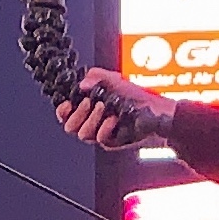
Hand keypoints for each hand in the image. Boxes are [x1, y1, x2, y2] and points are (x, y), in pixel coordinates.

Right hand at [53, 69, 176, 149]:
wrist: (156, 111)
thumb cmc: (135, 95)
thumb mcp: (114, 80)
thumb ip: (97, 77)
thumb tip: (81, 84)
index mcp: (87, 107)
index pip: (65, 114)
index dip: (62, 110)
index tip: (67, 103)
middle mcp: (91, 121)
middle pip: (69, 126)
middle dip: (77, 113)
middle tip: (89, 101)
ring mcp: (101, 132)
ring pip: (83, 134)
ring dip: (92, 119)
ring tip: (104, 107)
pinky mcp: (112, 142)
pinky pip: (101, 139)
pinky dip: (106, 127)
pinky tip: (114, 118)